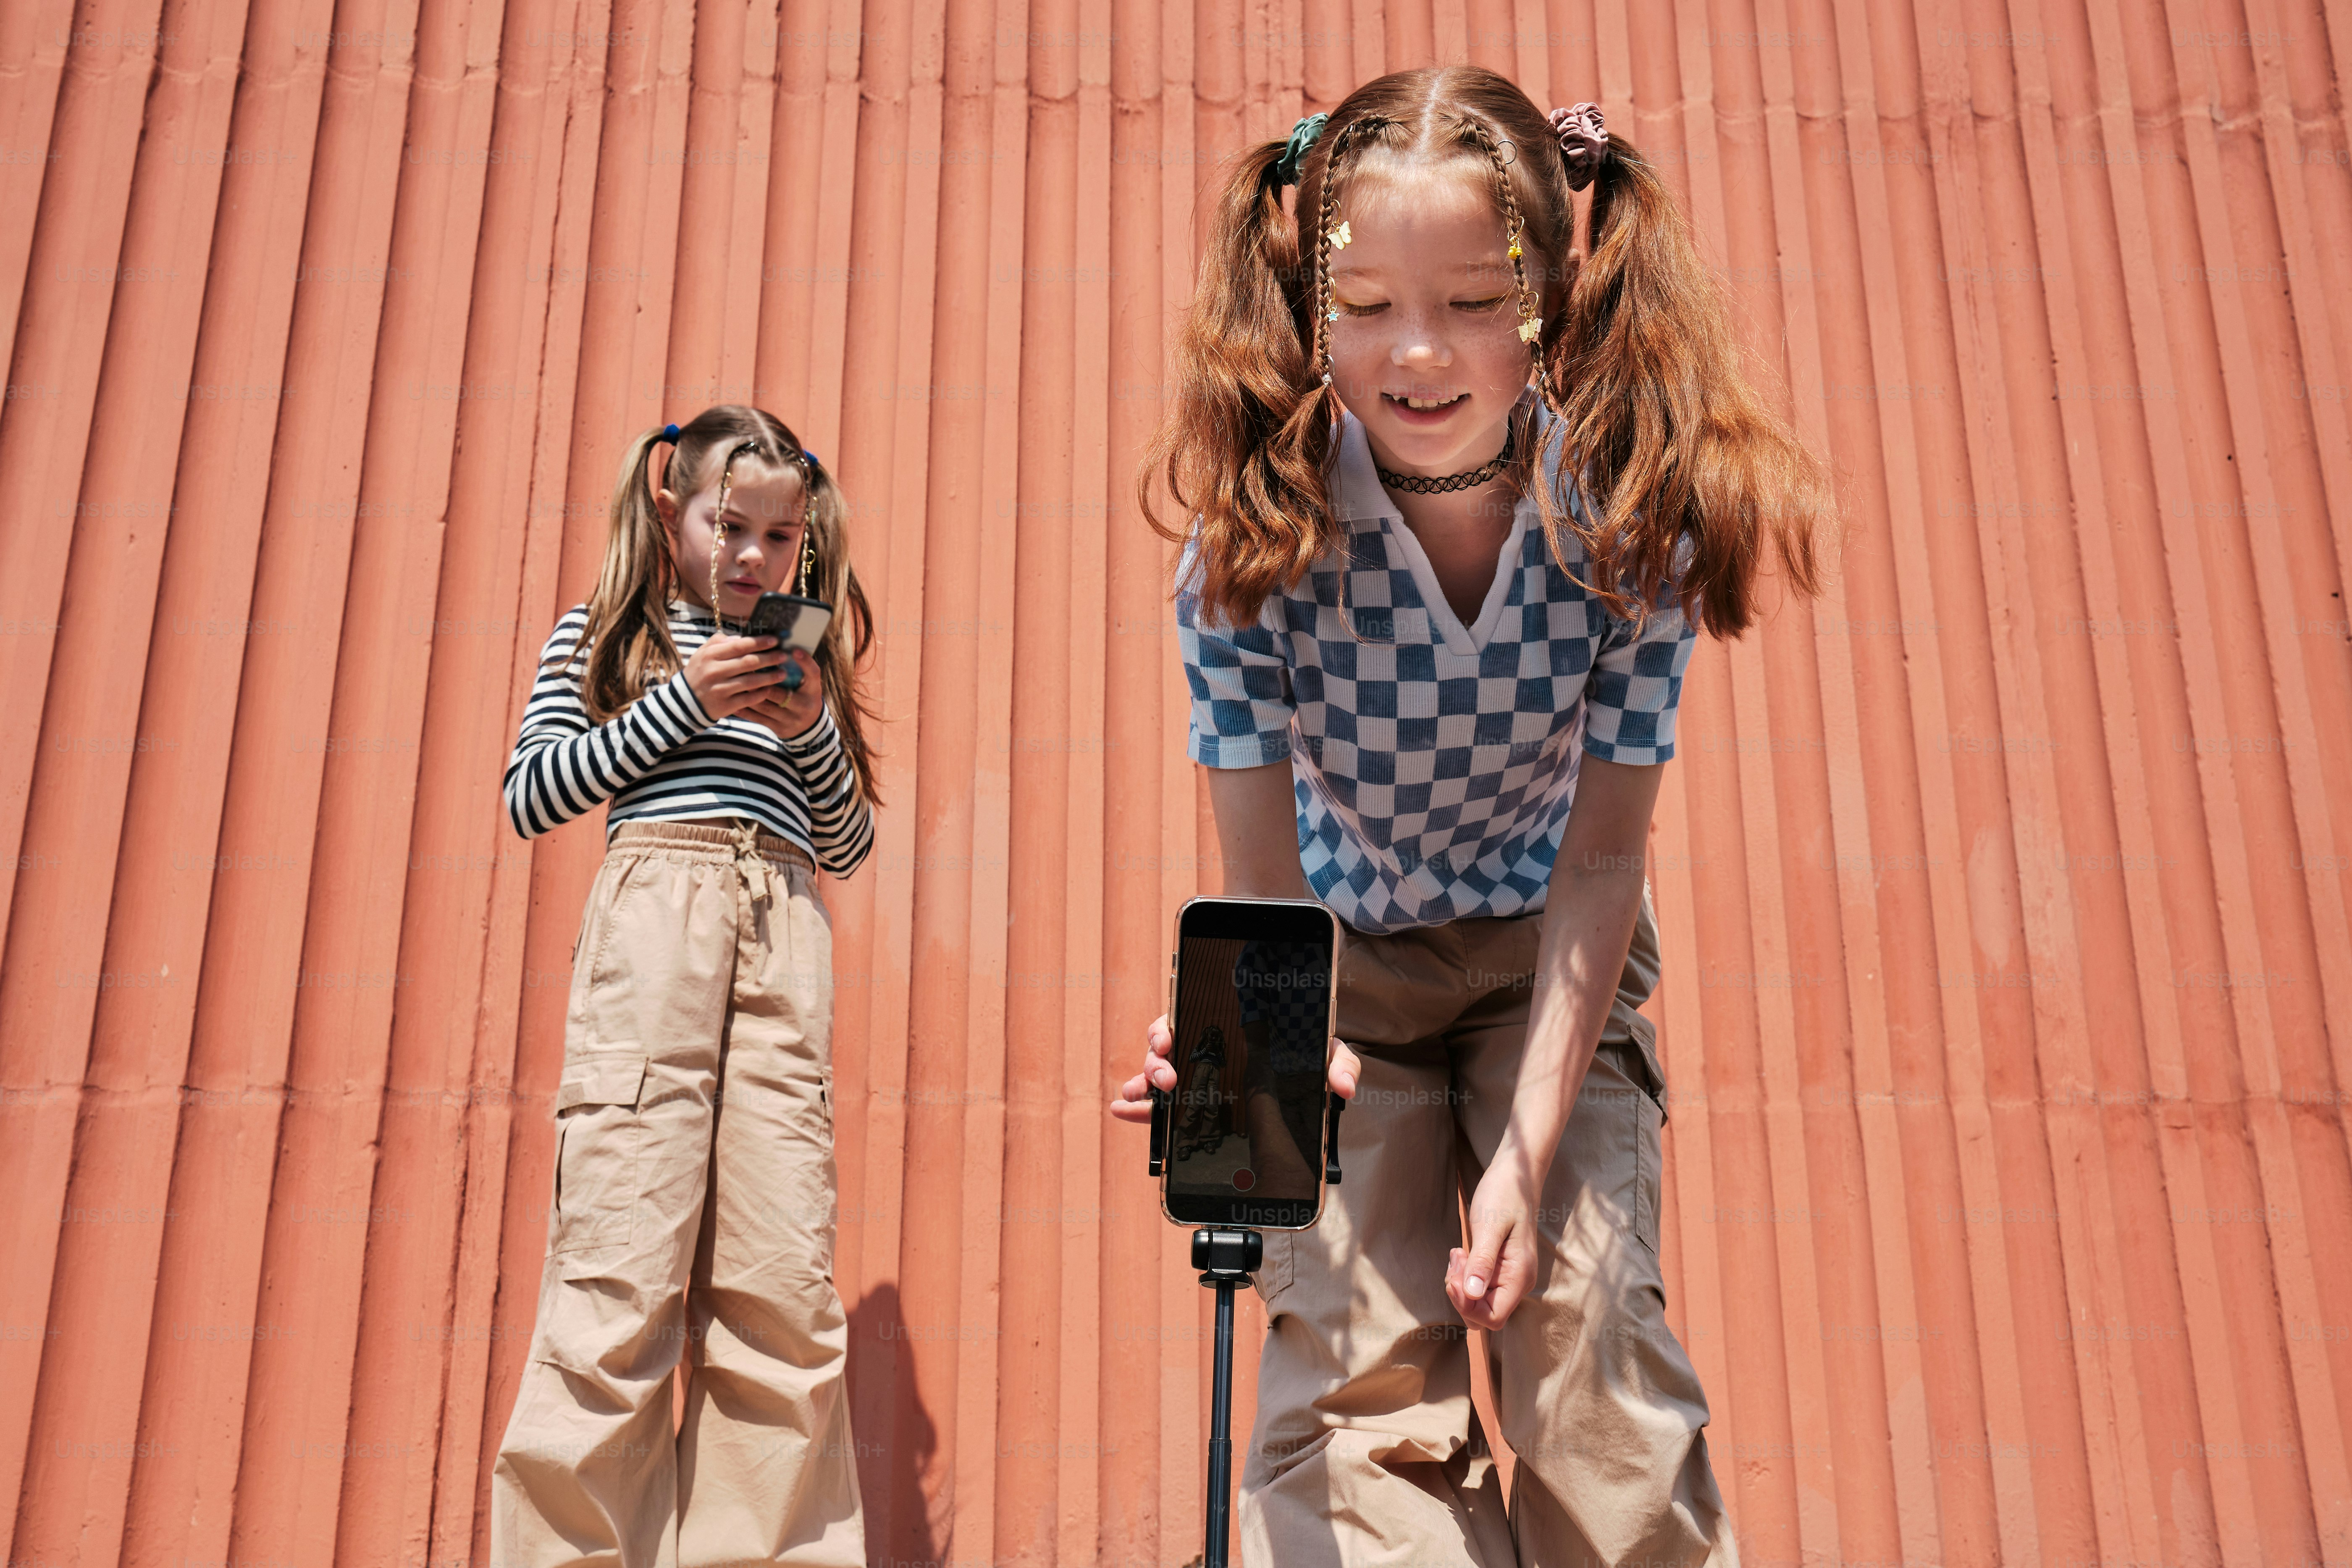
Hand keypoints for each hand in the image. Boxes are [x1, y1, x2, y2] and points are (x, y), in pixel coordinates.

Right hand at [685, 633, 788, 719]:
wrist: (684, 702)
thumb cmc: (699, 673)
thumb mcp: (702, 654)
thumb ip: (719, 642)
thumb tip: (739, 637)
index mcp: (710, 655)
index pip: (739, 646)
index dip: (759, 642)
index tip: (775, 640)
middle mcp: (714, 671)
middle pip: (749, 662)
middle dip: (770, 658)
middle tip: (784, 655)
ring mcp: (720, 690)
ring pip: (751, 682)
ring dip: (770, 677)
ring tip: (783, 673)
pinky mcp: (725, 706)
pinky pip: (748, 699)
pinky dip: (761, 694)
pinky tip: (770, 689)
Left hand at [740, 649, 824, 739]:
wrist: (808, 727)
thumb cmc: (803, 697)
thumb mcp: (806, 684)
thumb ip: (799, 668)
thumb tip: (781, 648)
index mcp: (813, 691)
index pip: (813, 673)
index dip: (805, 662)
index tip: (794, 650)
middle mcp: (805, 706)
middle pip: (780, 694)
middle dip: (762, 682)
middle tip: (746, 670)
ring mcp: (791, 720)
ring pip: (765, 707)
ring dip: (749, 695)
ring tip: (735, 684)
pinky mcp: (779, 729)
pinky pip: (759, 719)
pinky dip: (745, 710)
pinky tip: (734, 702)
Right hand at [1109, 1014, 1360, 1121]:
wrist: (1308, 1092)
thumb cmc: (1312, 1062)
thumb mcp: (1328, 1057)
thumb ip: (1341, 1064)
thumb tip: (1344, 1087)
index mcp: (1234, 1027)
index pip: (1190, 1017)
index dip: (1170, 1026)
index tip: (1167, 1041)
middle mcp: (1210, 1046)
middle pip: (1167, 1043)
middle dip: (1156, 1059)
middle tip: (1167, 1075)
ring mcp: (1199, 1073)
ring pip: (1158, 1070)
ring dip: (1145, 1080)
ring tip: (1142, 1096)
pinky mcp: (1194, 1101)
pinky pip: (1160, 1102)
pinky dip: (1141, 1106)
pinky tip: (1125, 1109)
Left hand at [1448, 1156, 1541, 1329]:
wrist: (1515, 1174)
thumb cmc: (1504, 1195)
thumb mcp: (1489, 1226)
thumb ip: (1482, 1262)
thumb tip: (1472, 1295)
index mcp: (1520, 1277)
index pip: (1492, 1318)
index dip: (1467, 1306)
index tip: (1455, 1275)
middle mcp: (1518, 1283)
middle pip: (1483, 1315)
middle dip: (1460, 1295)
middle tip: (1455, 1259)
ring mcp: (1509, 1277)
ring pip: (1478, 1302)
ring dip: (1460, 1284)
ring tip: (1457, 1252)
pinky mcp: (1499, 1269)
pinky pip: (1478, 1287)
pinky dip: (1464, 1276)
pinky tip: (1461, 1253)